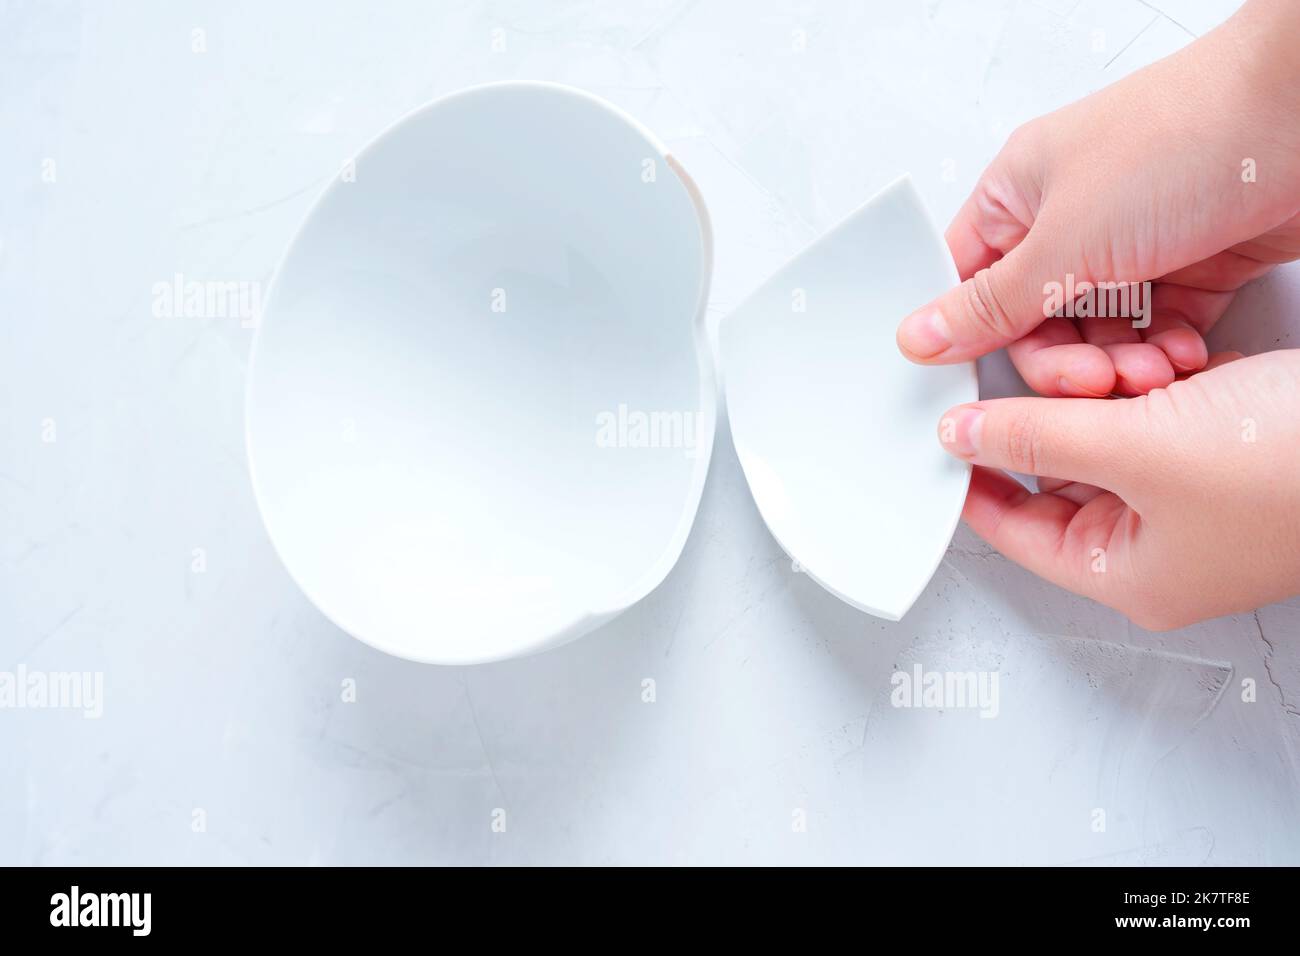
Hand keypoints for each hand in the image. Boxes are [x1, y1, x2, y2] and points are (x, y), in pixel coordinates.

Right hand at [897, 0, 1299, 396]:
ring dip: (1117, 367)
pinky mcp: (1190, 267)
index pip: (968, 283)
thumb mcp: (1066, 237)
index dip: (971, 339)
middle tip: (1091, 379)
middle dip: (1062, 363)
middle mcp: (1070, 221)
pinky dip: (1162, 355)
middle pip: (1034, 325)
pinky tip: (1180, 357)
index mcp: (1019, 195)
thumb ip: (992, 302)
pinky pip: (1154, 334)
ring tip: (1147, 369)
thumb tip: (920, 336)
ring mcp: (1130, 246)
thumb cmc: (1186, 137)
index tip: (985, 385)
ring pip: (1096, 337)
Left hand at [937, 350, 1299, 628]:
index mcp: (1128, 575)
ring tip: (1122, 365)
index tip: (938, 430)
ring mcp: (1196, 500)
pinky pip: (1159, 416)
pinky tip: (1172, 359)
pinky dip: (1153, 383)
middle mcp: (1159, 547)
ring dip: (1106, 393)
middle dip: (1053, 420)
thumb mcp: (1135, 448)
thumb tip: (960, 434)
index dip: (971, 479)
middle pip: (1060, 479)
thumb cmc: (1292, 465)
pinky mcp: (1228, 452)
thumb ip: (1036, 439)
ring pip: (1108, 439)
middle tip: (1042, 371)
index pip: (1015, 532)